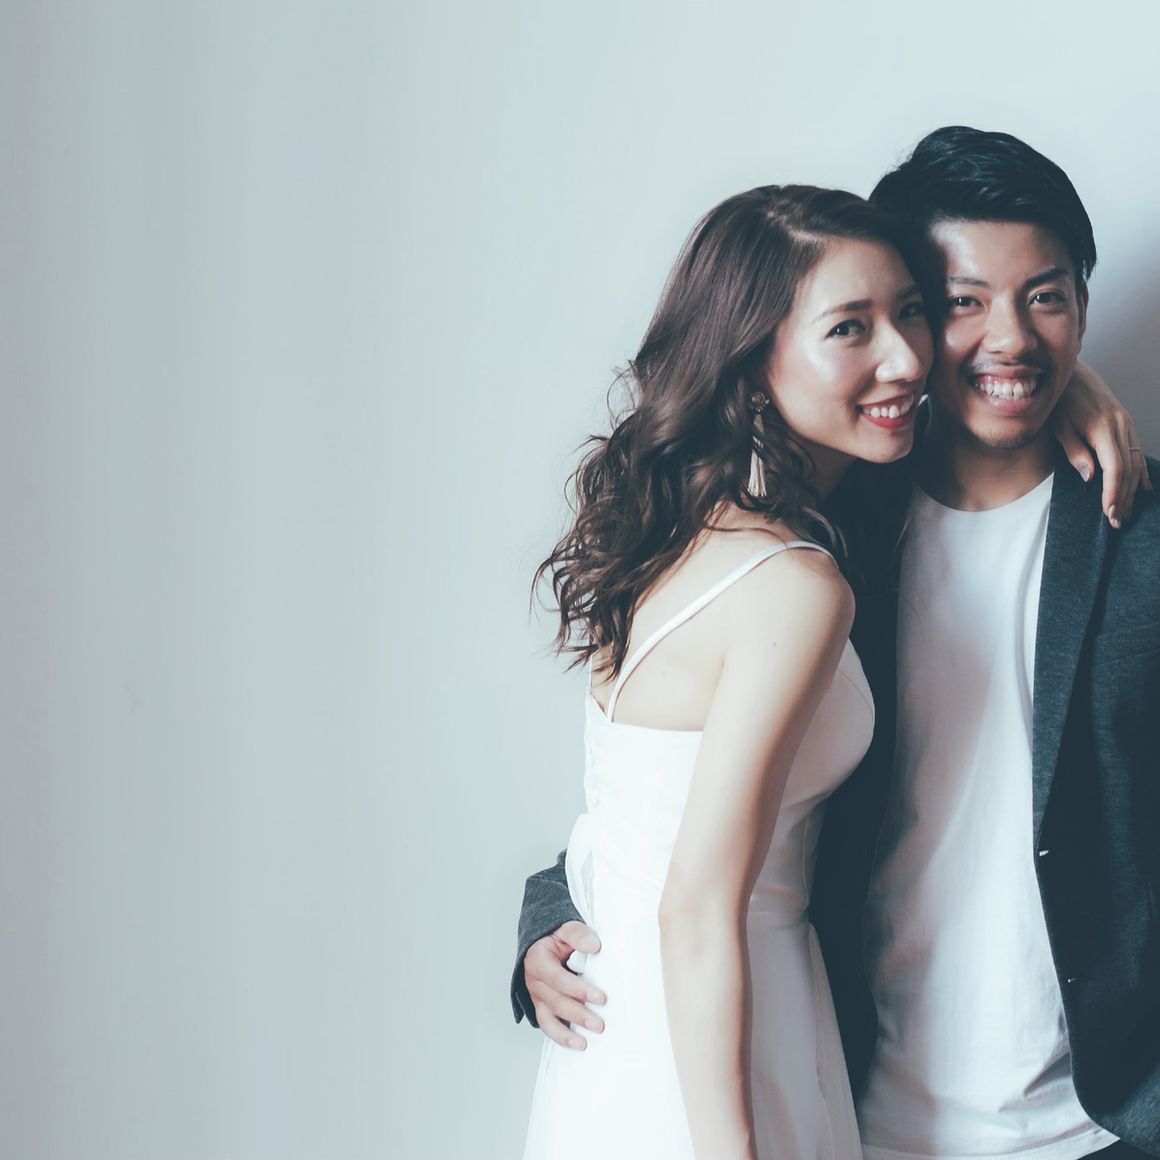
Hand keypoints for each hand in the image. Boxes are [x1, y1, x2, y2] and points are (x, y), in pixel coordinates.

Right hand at [525, 921, 605, 1048]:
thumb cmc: (555, 937)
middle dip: (578, 1015)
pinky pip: (547, 1026)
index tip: (600, 997)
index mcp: (538, 961)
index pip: (557, 978)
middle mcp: (534, 982)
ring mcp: (536, 997)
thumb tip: (594, 946)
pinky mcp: (541, 1007)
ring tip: (583, 1044)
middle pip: (555, 1002)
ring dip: (565, 1034)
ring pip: (547, 1019)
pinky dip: (560, 1037)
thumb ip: (577, 934)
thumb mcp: (563, 928)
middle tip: (599, 1024)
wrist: (540, 943)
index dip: (578, 990)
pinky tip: (576, 1043)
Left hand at [1054, 362, 1152, 526]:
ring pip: (1135, 462)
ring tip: (1125, 511)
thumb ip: (1074, 450)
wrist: (1073, 374)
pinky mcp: (1126, 423)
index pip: (1115, 468)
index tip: (1109, 512)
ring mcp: (1126, 424)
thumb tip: (1090, 477)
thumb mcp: (1058, 425)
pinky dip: (1141, 472)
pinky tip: (1143, 488)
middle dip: (1123, 497)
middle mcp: (1120, 426)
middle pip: (1128, 469)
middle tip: (1117, 521)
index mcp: (1102, 428)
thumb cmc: (1060, 401)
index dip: (1113, 492)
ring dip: (1131, 489)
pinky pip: (1137, 451)